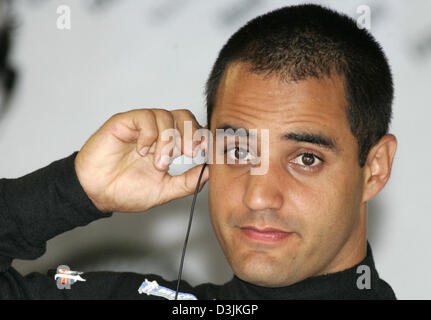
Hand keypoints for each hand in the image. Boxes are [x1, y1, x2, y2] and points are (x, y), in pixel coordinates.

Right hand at [74, 108, 208, 212]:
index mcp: (168, 146)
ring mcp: (140, 126)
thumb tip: (210, 173)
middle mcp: (156, 132)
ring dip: (167, 141)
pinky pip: (144, 117)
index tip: (203, 151)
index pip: (192, 129)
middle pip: (183, 116)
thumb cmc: (125, 191)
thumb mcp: (164, 191)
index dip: (201, 136)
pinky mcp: (124, 122)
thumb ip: (187, 182)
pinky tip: (142, 151)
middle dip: (190, 134)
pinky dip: (149, 134)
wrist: (96, 193)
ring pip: (165, 116)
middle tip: (188, 154)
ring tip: (159, 164)